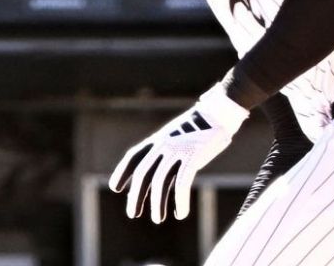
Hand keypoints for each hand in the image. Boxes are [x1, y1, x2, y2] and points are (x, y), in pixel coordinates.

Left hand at [109, 83, 248, 222]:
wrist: (218, 114)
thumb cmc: (199, 128)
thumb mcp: (176, 138)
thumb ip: (167, 155)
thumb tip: (161, 180)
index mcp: (157, 139)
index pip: (133, 156)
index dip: (122, 172)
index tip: (116, 188)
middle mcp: (163, 145)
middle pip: (144, 173)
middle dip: (136, 195)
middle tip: (133, 213)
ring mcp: (178, 150)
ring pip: (161, 181)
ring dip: (157, 203)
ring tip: (157, 219)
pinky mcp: (193, 156)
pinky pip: (182, 183)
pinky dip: (180, 201)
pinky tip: (181, 214)